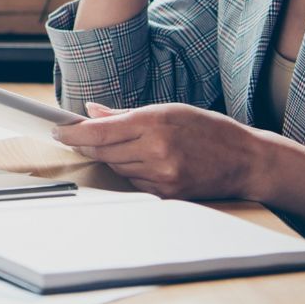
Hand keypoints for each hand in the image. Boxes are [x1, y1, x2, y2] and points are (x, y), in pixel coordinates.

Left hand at [52, 102, 274, 201]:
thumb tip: (91, 111)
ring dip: (112, 159)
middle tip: (77, 137)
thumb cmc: (208, 128)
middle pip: (103, 152)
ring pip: (117, 168)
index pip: (100, 132)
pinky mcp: (168, 194)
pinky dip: (131, 172)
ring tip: (127, 147)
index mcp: (154, 123)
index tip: (57, 131)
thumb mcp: (168, 109)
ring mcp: (162, 175)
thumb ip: (126, 114)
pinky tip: (143, 163)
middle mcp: (155, 151)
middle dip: (88, 145)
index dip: (73, 133)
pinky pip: (135, 183)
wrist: (247, 160)